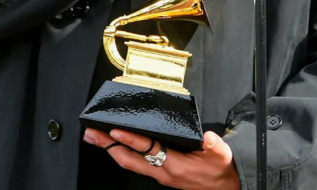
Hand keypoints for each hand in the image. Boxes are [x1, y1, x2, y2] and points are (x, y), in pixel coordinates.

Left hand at [84, 128, 239, 189]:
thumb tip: (208, 137)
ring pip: (129, 163)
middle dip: (109, 146)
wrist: (225, 186)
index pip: (148, 150)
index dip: (131, 140)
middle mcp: (163, 172)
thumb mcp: (221, 155)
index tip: (116, 131)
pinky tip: (115, 146)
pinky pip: (135, 164)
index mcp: (175, 165)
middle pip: (129, 159)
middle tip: (92, 134)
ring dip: (111, 150)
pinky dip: (122, 154)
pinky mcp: (160, 174)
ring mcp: (160, 174)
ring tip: (96, 138)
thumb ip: (214, 146)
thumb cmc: (220, 170)